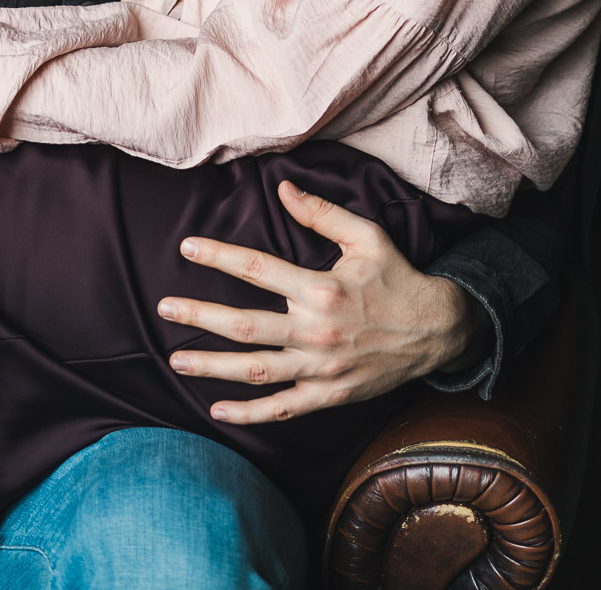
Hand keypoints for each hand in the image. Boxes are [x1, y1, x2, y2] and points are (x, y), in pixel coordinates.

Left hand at [156, 179, 481, 423]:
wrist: (437, 331)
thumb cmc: (397, 278)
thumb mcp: (365, 236)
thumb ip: (321, 213)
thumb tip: (283, 187)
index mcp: (322, 288)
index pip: (257, 269)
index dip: (218, 256)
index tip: (186, 249)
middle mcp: (317, 331)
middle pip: (244, 325)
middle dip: (199, 316)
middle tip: (164, 308)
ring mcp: (321, 369)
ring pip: (256, 370)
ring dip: (212, 367)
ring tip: (176, 359)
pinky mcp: (329, 395)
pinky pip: (282, 409)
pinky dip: (249, 413)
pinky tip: (218, 410)